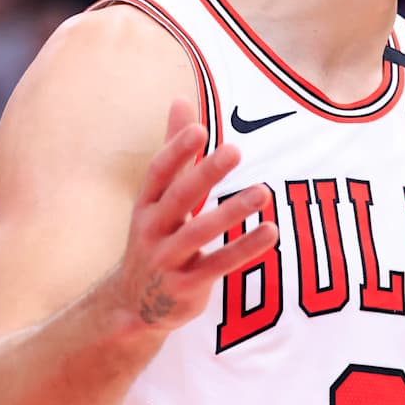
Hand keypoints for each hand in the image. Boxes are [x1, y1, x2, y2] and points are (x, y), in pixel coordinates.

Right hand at [104, 97, 277, 334]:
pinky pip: (217, 266)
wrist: (133, 304)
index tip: (199, 128)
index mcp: (145, 205)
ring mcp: (166, 260)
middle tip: (235, 151)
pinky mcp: (184, 287)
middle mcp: (151, 230)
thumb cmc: (155, 237)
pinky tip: (272, 233)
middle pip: (179, 198)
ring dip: (232, 212)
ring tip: (264, 192)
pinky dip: (244, 250)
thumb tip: (181, 100)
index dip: (176, 151)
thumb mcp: (156, 196)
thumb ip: (174, 151)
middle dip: (205, 174)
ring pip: (199, 233)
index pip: (158, 172)